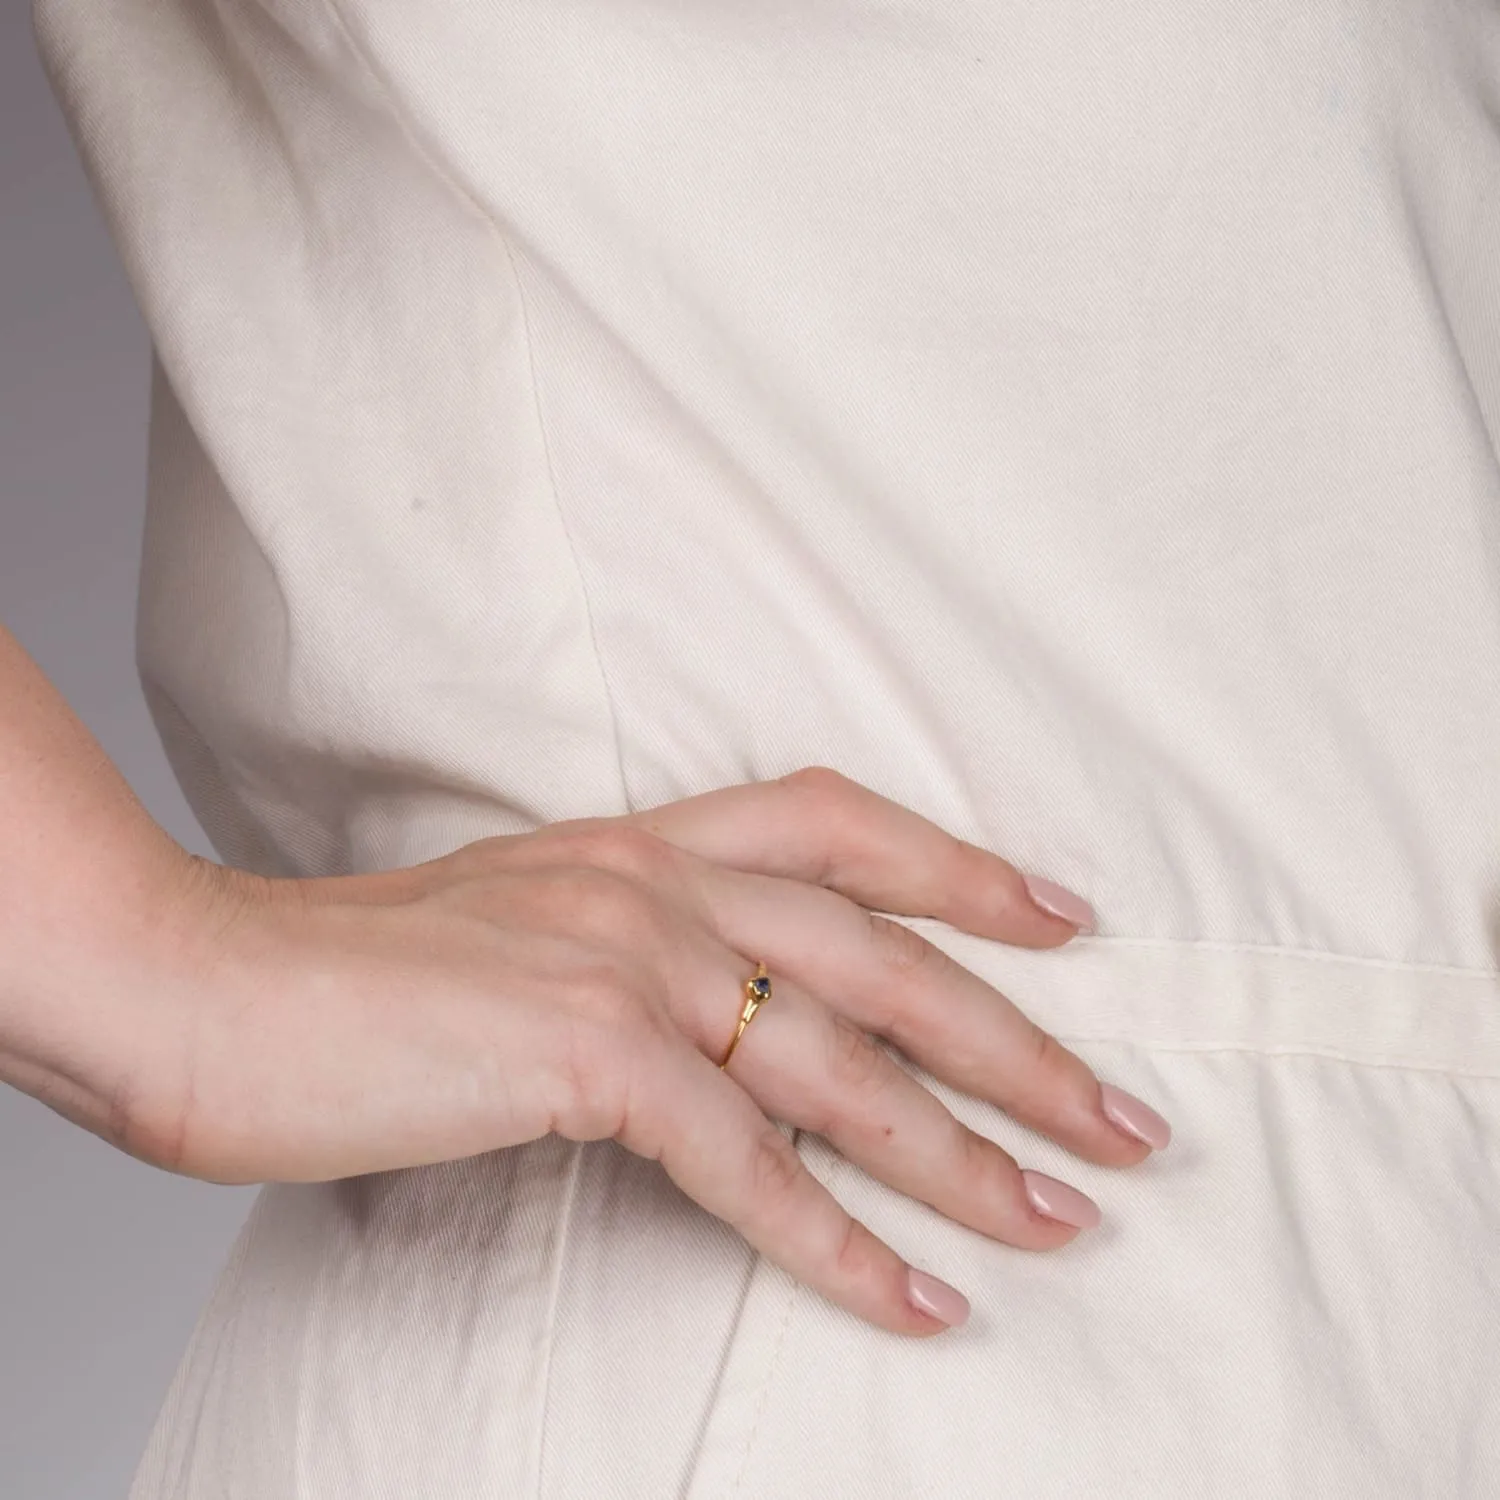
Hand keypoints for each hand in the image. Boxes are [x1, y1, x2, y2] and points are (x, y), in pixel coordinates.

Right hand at [122, 767, 1170, 1336]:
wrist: (207, 984)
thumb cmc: (349, 968)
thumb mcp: (518, 921)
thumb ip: (623, 945)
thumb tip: (713, 1027)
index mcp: (642, 840)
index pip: (842, 824)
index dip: (963, 866)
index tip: (1065, 917)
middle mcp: (656, 882)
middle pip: (887, 958)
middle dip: (1021, 1042)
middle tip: (1126, 1119)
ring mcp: (626, 960)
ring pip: (844, 1065)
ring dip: (966, 1154)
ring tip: (1063, 1220)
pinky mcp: (583, 1053)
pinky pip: (746, 1162)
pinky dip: (837, 1241)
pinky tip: (913, 1301)